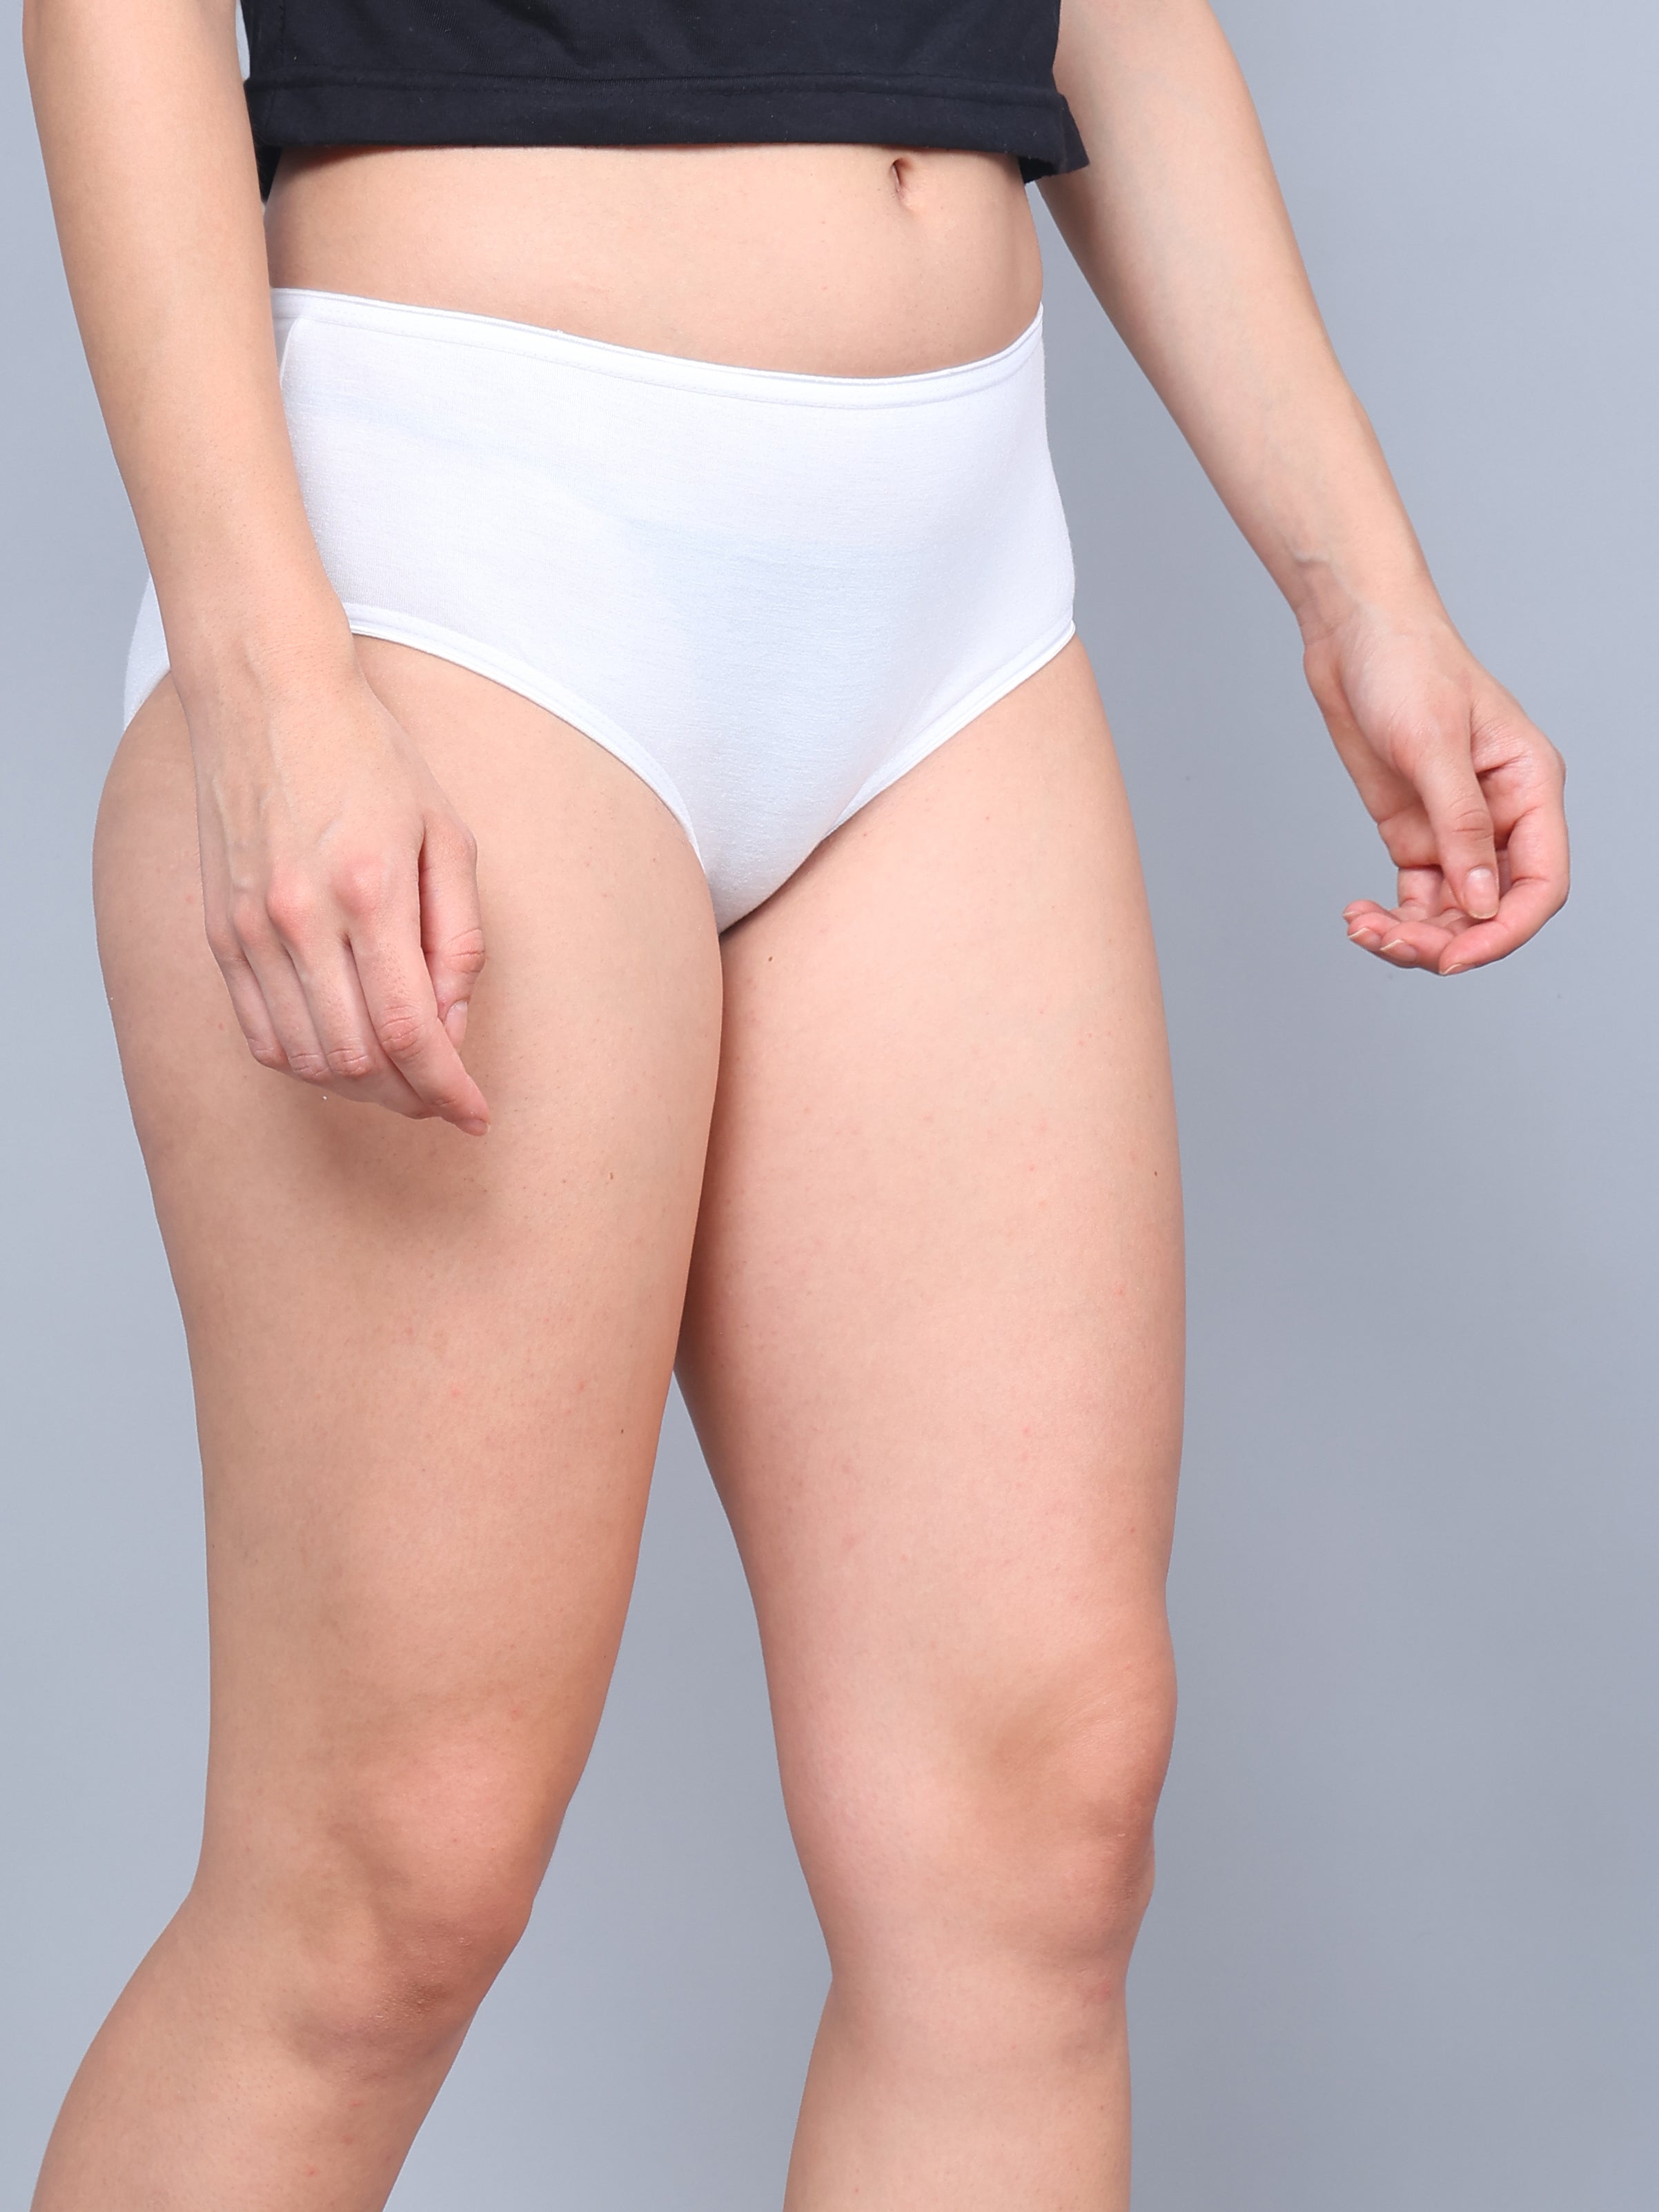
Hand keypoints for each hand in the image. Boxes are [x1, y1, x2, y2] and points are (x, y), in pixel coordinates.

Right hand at [189, 656, 489, 1129]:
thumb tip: (452, 1024)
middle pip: (356, 1060)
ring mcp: (250, 931)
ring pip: (304, 1059)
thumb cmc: (370, 757)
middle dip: (410, 1095)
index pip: (409, 1030)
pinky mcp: (220, 934)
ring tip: (400, 1077)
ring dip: (359, 1087)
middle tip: (443, 1094)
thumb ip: (457, 936)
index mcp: (368, 892)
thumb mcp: (446, 833)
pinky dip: (306, 1062)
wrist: (267, 696)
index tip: (475, 1114)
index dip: (447, 1088)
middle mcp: (300, 920)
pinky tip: (342, 1050)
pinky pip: (259, 1034)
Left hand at [1303, 605, 1567, 974]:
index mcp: (1530, 789)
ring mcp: (1456, 828)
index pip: (1541, 884)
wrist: (1354, 636)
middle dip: (1448, 940)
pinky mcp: (1414, 832)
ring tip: (1364, 930)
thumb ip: (1460, 823)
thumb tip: (1480, 902)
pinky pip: (1415, 896)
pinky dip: (1391, 917)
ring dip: (1413, 936)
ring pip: (1452, 912)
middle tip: (1392, 943)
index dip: (1506, 930)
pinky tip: (1358, 916)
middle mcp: (1500, 816)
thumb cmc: (1407, 666)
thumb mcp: (1433, 744)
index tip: (1455, 958)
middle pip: (1493, 909)